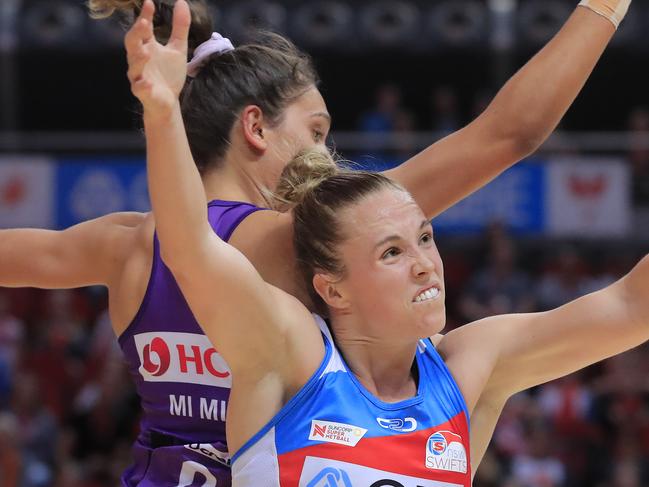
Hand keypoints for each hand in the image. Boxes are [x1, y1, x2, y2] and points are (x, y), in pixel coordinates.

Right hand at [124, 0, 190, 117]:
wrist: (168, 101)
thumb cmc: (169, 74)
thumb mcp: (178, 48)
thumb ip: (180, 27)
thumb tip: (182, 2)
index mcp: (147, 46)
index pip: (143, 28)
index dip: (145, 15)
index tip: (150, 3)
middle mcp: (139, 59)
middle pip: (132, 43)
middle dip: (136, 33)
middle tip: (144, 23)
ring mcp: (139, 76)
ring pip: (133, 66)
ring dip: (139, 59)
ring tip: (146, 52)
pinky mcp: (142, 92)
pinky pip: (140, 88)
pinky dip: (143, 86)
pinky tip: (148, 83)